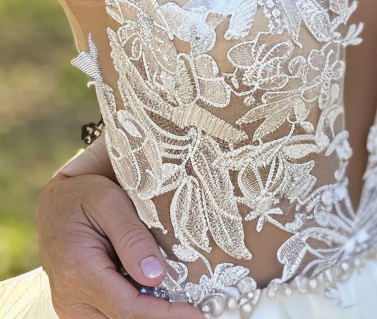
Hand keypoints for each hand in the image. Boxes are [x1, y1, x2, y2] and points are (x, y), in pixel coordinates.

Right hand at [36, 171, 200, 318]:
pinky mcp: (76, 307)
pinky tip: (155, 295)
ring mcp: (71, 306)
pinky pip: (107, 317)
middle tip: (194, 307)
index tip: (196, 313)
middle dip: (160, 316)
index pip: (128, 308)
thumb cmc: (83, 195)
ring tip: (179, 300)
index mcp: (78, 271)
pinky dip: (133, 310)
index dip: (165, 315)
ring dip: (147, 313)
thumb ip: (132, 238)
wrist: (54, 204)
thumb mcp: (111, 202)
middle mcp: (69, 298)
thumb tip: (156, 276)